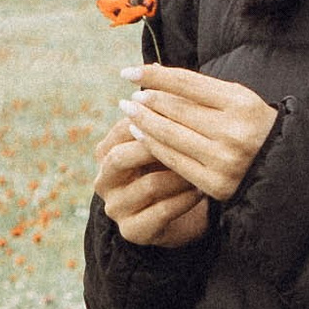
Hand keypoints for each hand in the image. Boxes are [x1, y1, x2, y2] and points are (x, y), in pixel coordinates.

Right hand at [94, 118, 211, 249]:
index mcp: (106, 152)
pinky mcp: (133, 231)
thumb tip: (164, 77)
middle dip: (156, 147)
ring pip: (147, 185)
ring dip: (179, 175)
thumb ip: (161, 117)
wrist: (179, 214)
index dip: (152, 118)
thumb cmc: (171, 169)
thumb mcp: (164, 142)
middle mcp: (104, 180)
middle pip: (121, 157)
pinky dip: (184, 199)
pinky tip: (202, 190)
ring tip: (204, 167)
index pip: (122, 129)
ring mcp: (116, 207)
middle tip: (191, 140)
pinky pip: (162, 212)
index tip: (185, 112)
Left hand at [116, 65, 279, 203]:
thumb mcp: (236, 99)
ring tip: (130, 111)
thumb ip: (198, 88)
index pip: (187, 83)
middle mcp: (233, 131)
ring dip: (144, 121)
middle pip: (176, 109)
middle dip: (146, 100)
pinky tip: (140, 134)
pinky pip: (174, 160)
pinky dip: (152, 145)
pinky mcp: (215, 183)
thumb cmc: (253, 125)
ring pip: (170, 135)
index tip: (128, 72)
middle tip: (129, 97)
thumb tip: (151, 72)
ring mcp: (224, 160)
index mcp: (241, 103)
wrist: (284, 168)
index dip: (154, 76)